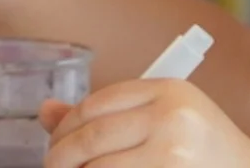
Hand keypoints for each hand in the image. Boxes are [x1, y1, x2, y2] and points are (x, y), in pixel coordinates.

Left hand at [40, 79, 249, 167]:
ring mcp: (172, 152)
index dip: (66, 125)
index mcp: (169, 89)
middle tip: (50, 167)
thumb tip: (44, 113)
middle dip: (60, 156)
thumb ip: (110, 116)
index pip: (97, 103)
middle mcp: (171, 115)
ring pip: (97, 167)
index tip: (55, 142)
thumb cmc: (205, 152)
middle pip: (91, 135)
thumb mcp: (165, 121)